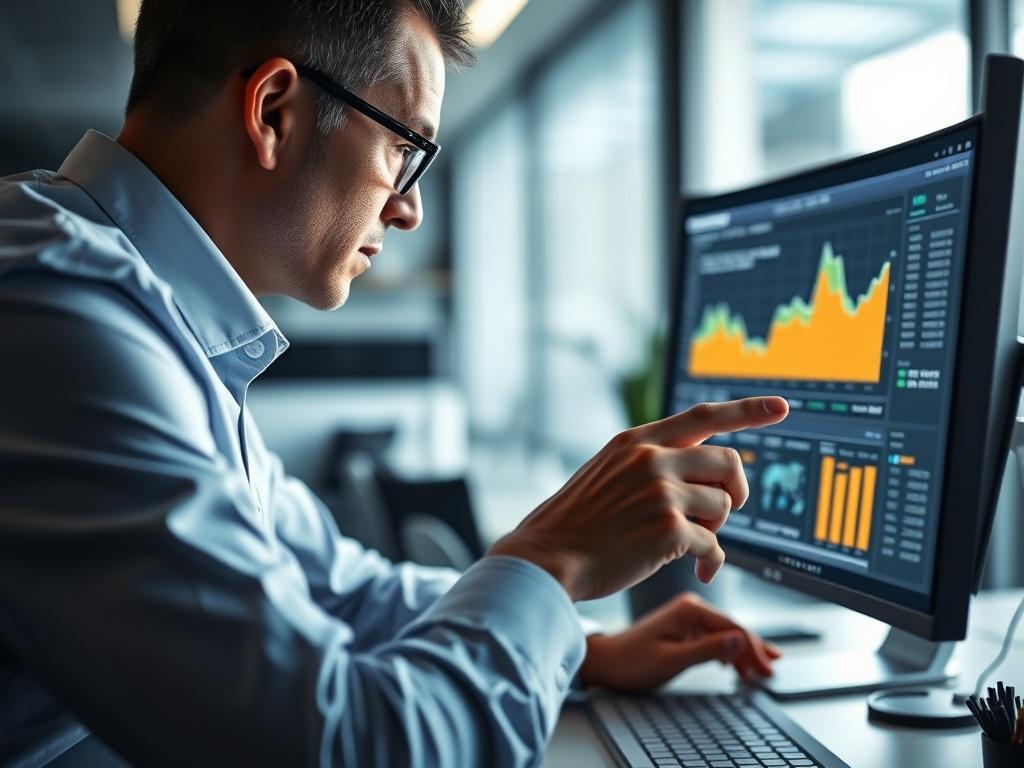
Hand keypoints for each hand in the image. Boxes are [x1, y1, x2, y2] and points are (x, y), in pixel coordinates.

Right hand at [488, 397, 788, 600]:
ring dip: (714, 529)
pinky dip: (710, 561)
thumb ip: (650, 464)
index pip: (703, 415)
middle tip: (721, 513)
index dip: (747, 411)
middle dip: (735, 489)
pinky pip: (714, 545)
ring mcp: (661, 492)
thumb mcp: (607, 472)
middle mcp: (652, 459)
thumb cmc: (577, 523)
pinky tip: (695, 569)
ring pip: (724, 505)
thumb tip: (704, 476)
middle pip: (728, 462)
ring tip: (687, 543)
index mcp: (636, 441)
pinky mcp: (669, 530)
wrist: (548, 557)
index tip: (781, 407)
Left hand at [578, 593, 781, 690]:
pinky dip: (728, 652)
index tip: (767, 670)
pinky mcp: (683, 628)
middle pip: (733, 628)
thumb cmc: (632, 661)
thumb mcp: (672, 660)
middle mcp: (691, 608)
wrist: (606, 662)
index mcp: (690, 609)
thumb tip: (739, 642)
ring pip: (725, 634)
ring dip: (743, 653)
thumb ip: (707, 651)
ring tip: (759, 672)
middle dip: (753, 651)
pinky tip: (737, 666)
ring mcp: (687, 617)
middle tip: (769, 673)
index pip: (734, 627)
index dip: (754, 649)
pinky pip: (713, 638)